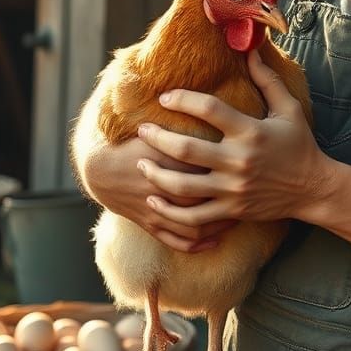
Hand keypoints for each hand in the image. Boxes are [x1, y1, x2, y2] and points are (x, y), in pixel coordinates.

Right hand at [81, 135, 239, 252]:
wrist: (99, 170)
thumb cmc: (131, 144)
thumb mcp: (156, 129)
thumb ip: (181, 125)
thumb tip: (216, 108)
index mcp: (165, 159)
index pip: (203, 163)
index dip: (227, 162)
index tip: (248, 160)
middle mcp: (162, 186)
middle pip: (204, 196)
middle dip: (229, 196)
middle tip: (250, 189)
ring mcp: (156, 209)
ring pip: (194, 223)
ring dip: (217, 223)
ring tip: (238, 216)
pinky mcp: (150, 224)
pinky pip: (177, 240)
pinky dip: (197, 243)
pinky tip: (214, 240)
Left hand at [135, 50, 331, 229]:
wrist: (312, 187)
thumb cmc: (298, 144)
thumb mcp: (288, 109)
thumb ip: (267, 79)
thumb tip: (251, 49)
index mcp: (251, 131)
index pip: (209, 109)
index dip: (182, 99)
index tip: (164, 97)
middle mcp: (239, 161)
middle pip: (186, 149)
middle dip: (158, 139)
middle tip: (142, 130)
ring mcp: (234, 189)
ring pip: (184, 186)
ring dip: (157, 175)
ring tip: (141, 164)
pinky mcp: (232, 210)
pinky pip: (194, 217)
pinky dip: (170, 212)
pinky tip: (155, 200)